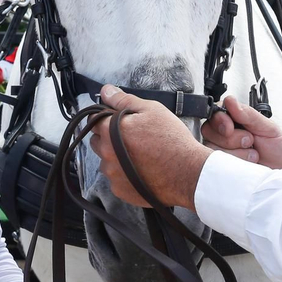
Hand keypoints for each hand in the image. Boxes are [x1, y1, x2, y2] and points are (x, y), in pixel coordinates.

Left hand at [90, 86, 210, 209]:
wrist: (187, 173)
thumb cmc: (171, 140)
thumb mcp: (151, 110)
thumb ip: (124, 100)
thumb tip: (106, 91)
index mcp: (110, 131)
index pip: (93, 120)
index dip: (106, 118)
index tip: (119, 121)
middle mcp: (106, 154)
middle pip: (97, 142)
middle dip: (108, 138)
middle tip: (132, 138)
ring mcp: (112, 174)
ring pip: (106, 161)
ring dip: (115, 158)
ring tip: (139, 156)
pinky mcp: (120, 190)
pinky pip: (115, 179)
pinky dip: (123, 175)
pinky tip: (140, 170)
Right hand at [201, 95, 281, 175]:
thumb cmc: (278, 147)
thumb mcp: (267, 127)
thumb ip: (248, 114)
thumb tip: (230, 102)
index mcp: (234, 119)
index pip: (215, 113)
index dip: (220, 121)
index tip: (230, 128)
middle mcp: (225, 133)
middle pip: (210, 131)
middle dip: (232, 138)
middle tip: (249, 141)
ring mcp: (222, 150)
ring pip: (213, 148)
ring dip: (237, 152)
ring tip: (252, 154)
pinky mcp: (223, 167)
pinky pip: (218, 164)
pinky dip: (235, 163)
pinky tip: (246, 163)